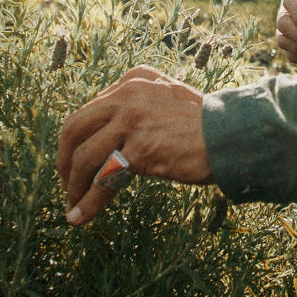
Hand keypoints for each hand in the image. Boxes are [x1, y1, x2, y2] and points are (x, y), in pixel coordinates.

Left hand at [56, 65, 213, 225]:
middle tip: (66, 183)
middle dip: (64, 160)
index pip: (89, 109)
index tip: (75, 162)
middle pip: (75, 128)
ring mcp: (133, 119)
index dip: (75, 140)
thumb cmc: (205, 125)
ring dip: (73, 186)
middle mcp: (129, 93)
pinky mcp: (139, 148)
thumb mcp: (168, 100)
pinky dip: (88, 202)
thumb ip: (139, 107)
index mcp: (135, 79)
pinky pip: (102, 180)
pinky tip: (79, 217)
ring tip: (73, 205)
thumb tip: (104, 136)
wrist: (233, 135)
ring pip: (83, 156)